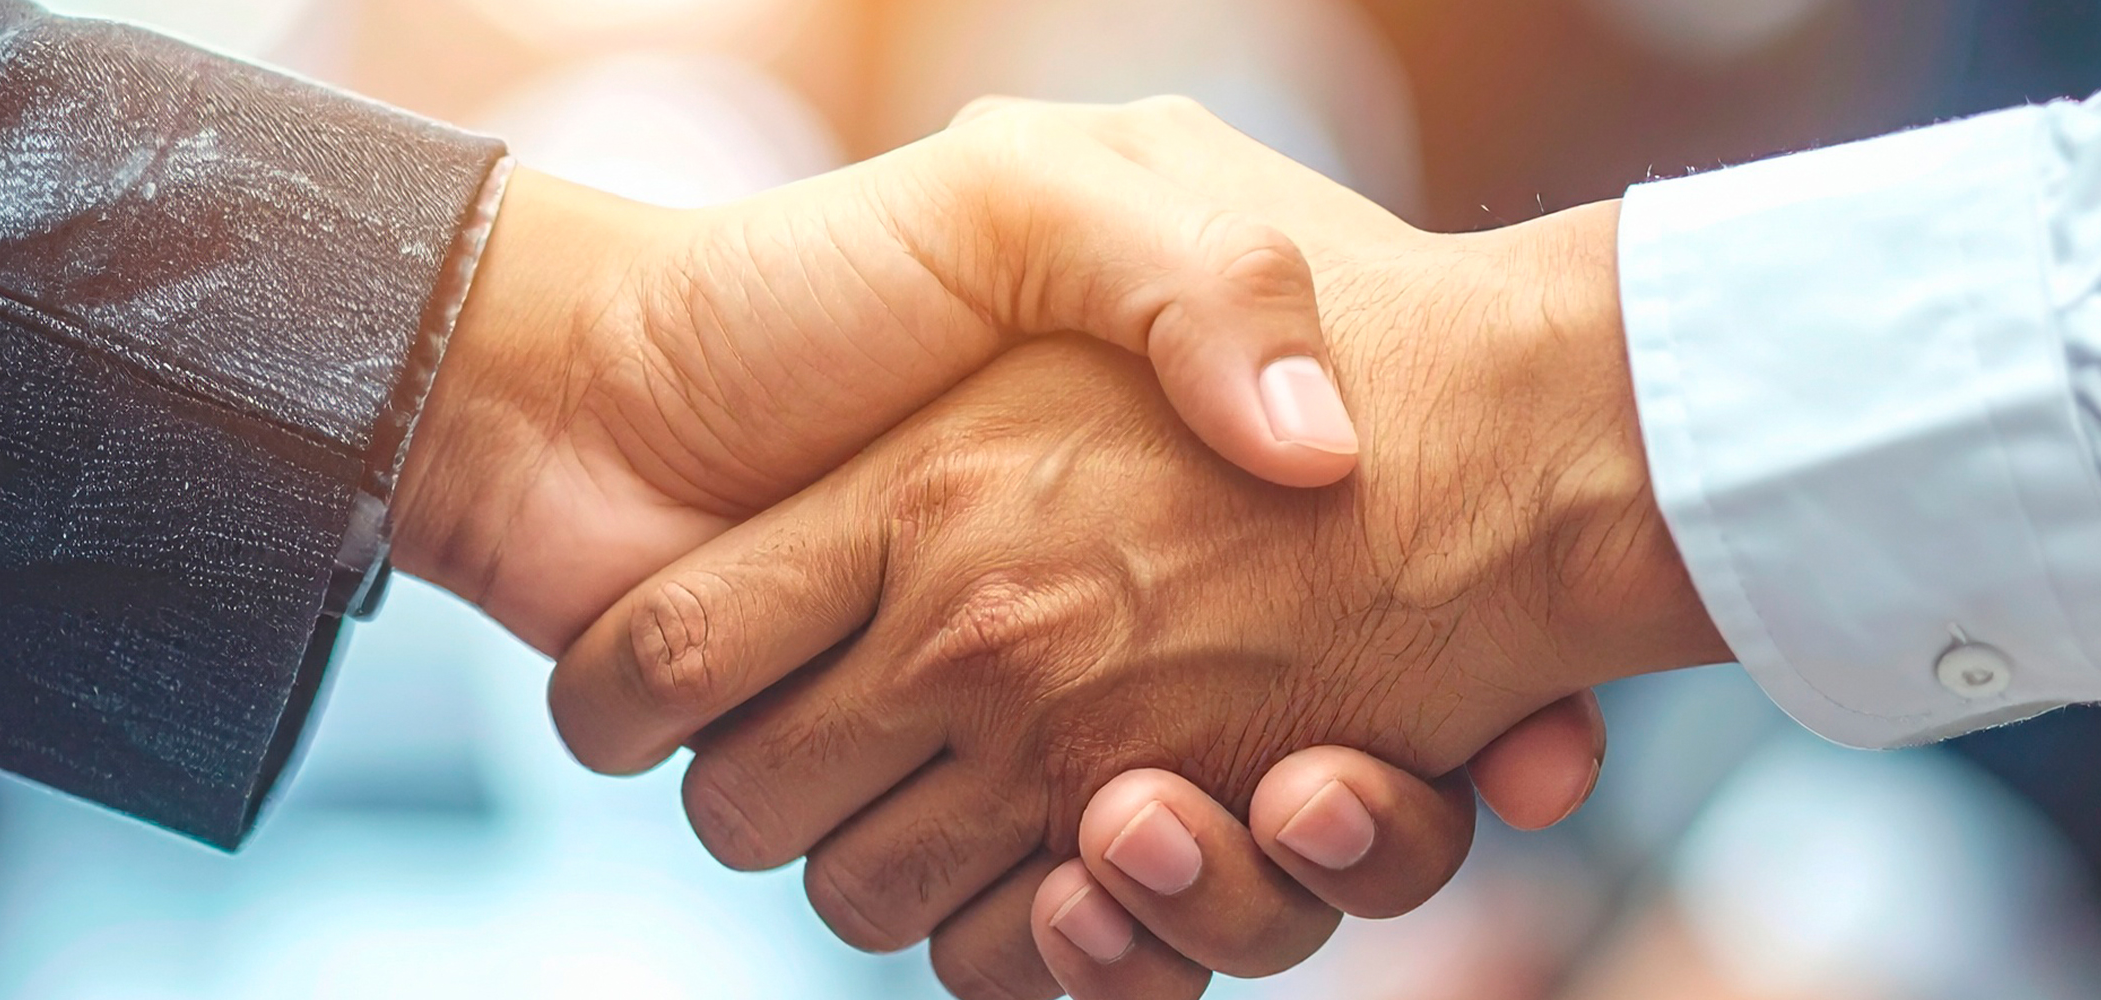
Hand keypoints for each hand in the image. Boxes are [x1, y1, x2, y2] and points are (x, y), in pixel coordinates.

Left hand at [551, 99, 1729, 996]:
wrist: (587, 387)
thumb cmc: (810, 287)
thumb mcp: (1039, 195)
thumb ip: (1191, 271)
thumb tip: (1319, 444)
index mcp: (1165, 542)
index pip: (1373, 673)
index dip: (1452, 721)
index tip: (1513, 739)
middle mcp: (1087, 669)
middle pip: (1266, 823)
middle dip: (1308, 842)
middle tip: (1330, 790)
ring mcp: (1001, 767)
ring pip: (1156, 905)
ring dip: (1191, 900)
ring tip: (1165, 820)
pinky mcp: (915, 845)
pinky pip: (1031, 962)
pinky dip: (1076, 958)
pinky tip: (1080, 893)